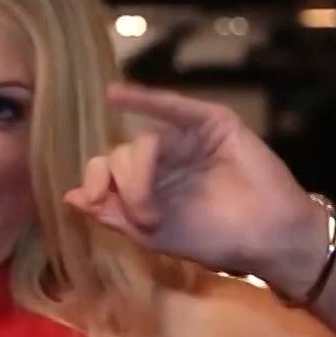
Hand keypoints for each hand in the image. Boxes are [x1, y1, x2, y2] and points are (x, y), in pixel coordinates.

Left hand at [62, 82, 329, 289]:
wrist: (266, 239)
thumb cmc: (215, 240)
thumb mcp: (152, 235)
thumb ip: (112, 214)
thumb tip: (69, 197)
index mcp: (146, 182)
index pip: (105, 169)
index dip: (94, 183)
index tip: (95, 204)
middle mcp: (162, 158)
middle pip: (119, 156)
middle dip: (124, 190)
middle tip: (145, 220)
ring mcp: (186, 139)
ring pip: (142, 142)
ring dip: (138, 180)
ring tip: (154, 215)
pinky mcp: (210, 124)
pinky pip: (172, 107)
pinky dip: (144, 99)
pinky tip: (114, 96)